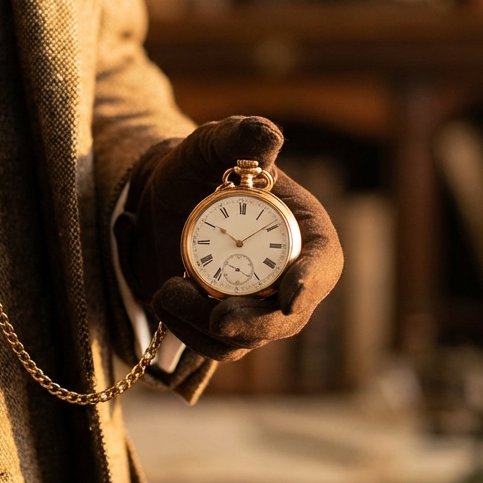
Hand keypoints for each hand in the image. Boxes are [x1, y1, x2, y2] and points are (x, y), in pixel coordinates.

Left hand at [113, 116, 343, 361]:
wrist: (158, 199)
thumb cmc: (196, 167)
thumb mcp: (212, 143)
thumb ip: (239, 135)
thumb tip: (267, 137)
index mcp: (304, 228)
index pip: (323, 262)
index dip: (312, 281)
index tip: (290, 296)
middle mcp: (290, 274)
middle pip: (287, 318)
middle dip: (255, 325)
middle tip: (218, 318)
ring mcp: (258, 305)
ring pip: (247, 339)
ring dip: (205, 327)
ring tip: (168, 290)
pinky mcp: (224, 324)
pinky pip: (214, 346)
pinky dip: (187, 330)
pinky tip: (164, 298)